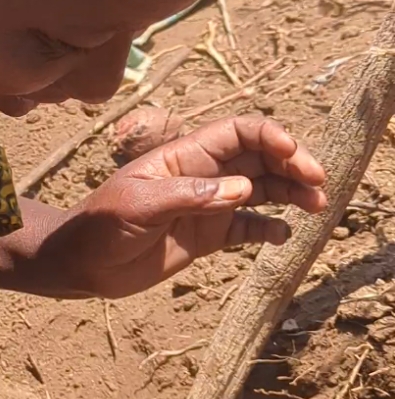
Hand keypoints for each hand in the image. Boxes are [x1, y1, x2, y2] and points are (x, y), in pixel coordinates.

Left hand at [51, 115, 325, 299]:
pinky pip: (247, 227)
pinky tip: (283, 236)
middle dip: (292, 165)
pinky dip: (269, 229)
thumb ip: (189, 196)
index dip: (270, 136)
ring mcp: (208, 206)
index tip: (294, 153)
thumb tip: (240, 190)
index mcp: (185, 156)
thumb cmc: (100, 227)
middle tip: (318, 184)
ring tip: (316, 206)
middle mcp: (203, 176)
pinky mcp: (207, 236)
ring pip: (261, 191)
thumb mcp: (138, 207)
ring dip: (290, 194)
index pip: (238, 133)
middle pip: (259, 159)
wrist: (80, 265)